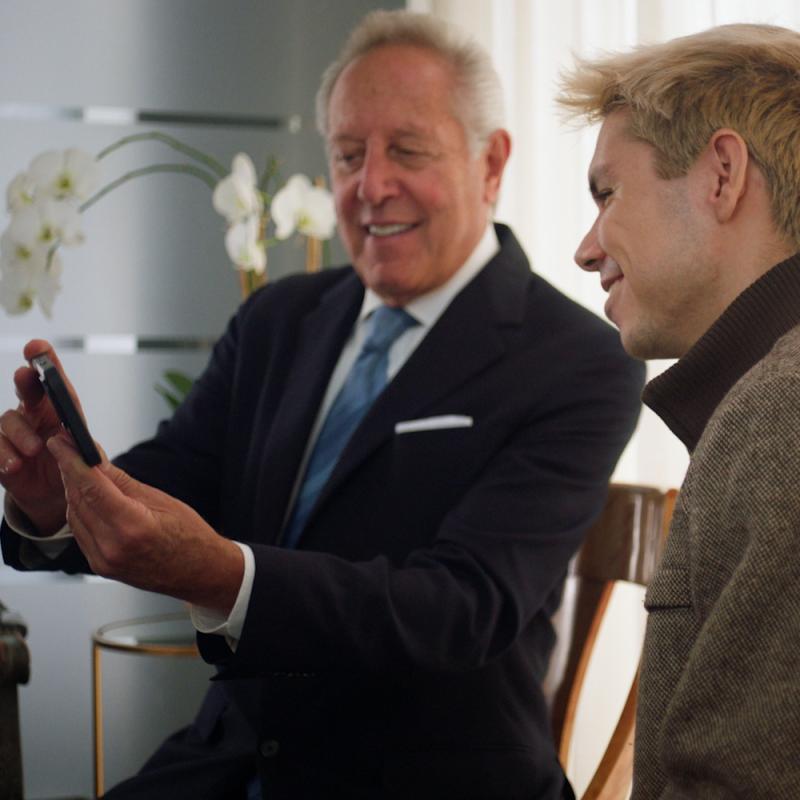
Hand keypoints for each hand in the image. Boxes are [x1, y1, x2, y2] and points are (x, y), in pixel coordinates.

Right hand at [0, 339, 87, 534]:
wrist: (56, 495)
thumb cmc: (70, 464)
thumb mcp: (82, 455)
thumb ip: (82, 447)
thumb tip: (84, 446)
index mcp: (56, 409)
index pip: (52, 382)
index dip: (44, 361)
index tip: (38, 346)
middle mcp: (32, 415)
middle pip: (25, 391)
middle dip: (26, 380)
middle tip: (26, 375)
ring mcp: (13, 433)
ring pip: (8, 421)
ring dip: (20, 434)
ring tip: (35, 449)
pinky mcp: (1, 453)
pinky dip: (3, 455)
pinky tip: (15, 465)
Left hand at [47, 432, 243, 614]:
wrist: (200, 573)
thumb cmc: (190, 536)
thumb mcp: (161, 500)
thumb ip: (122, 481)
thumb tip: (95, 458)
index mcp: (132, 526)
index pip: (91, 487)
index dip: (71, 461)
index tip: (60, 442)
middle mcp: (113, 547)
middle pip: (79, 500)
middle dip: (70, 471)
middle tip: (67, 447)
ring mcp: (104, 561)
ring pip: (75, 516)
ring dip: (74, 490)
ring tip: (77, 469)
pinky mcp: (100, 567)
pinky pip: (81, 532)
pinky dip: (80, 510)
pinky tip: (87, 496)